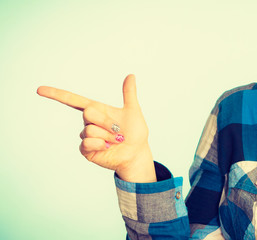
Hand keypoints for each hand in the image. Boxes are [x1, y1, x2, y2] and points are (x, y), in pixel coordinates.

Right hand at [37, 74, 155, 182]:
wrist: (136, 153)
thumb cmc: (135, 132)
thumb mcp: (133, 110)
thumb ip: (129, 93)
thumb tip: (131, 75)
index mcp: (97, 110)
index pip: (73, 100)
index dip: (56, 94)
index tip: (39, 90)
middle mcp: (89, 122)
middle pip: (88, 113)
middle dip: (106, 121)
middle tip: (118, 130)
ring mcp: (87, 136)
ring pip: (90, 130)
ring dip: (108, 136)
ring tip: (116, 140)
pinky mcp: (86, 150)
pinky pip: (87, 143)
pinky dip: (100, 144)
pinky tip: (107, 147)